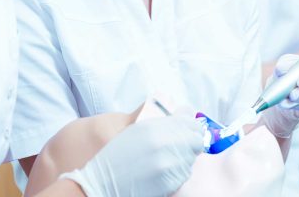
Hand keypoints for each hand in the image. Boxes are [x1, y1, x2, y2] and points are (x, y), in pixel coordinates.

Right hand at [61, 115, 202, 196]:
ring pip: (191, 158)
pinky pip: (184, 174)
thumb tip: (186, 114)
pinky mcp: (170, 183)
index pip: (190, 123)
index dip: (192, 126)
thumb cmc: (118, 155)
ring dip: (184, 157)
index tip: (190, 128)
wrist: (103, 183)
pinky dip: (178, 171)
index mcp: (154, 128)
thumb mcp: (136, 129)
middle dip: (190, 141)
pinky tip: (164, 170)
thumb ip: (162, 121)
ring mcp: (168, 166)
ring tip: (167, 158)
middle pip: (195, 141)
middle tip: (181, 144)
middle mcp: (164, 146)